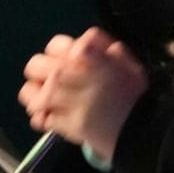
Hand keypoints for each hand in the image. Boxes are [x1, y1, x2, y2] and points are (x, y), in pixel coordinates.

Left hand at [18, 27, 148, 162]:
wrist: (142, 128)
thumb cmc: (133, 92)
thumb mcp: (124, 60)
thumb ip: (101, 46)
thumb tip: (79, 44)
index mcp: (86, 55)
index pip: (54, 46)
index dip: (55, 54)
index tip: (62, 62)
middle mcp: (72, 74)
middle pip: (35, 66)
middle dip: (39, 74)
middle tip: (48, 83)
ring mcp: (67, 100)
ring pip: (32, 94)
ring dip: (34, 98)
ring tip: (43, 103)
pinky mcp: (68, 124)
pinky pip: (42, 119)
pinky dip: (42, 119)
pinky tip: (48, 120)